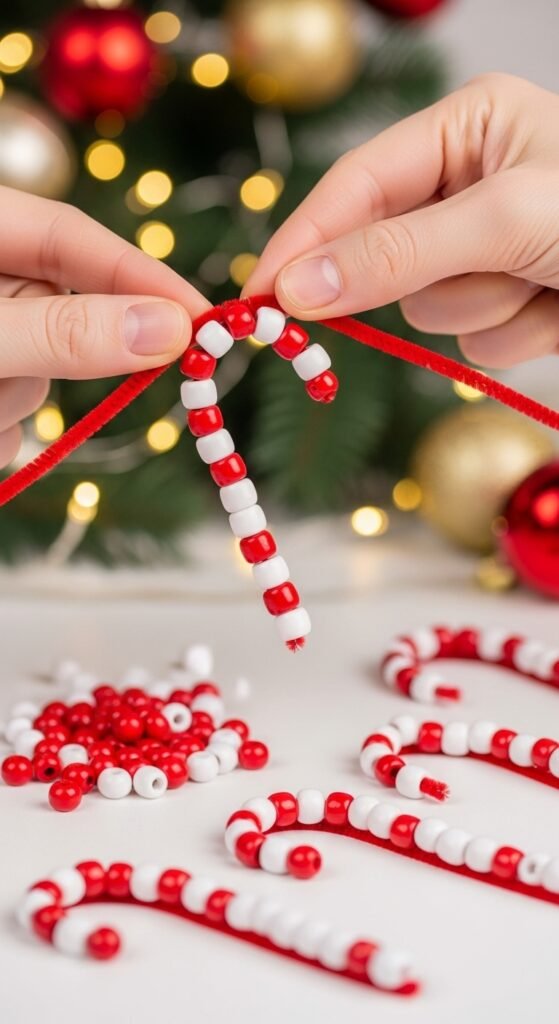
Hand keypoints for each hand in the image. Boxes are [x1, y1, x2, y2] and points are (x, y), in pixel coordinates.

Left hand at [0, 186, 209, 468]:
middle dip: (53, 363)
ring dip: (12, 404)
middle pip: (58, 313)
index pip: (72, 234)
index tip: (200, 319)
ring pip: (36, 373)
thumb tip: (169, 328)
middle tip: (13, 384)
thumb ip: (63, 331)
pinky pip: (11, 413)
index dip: (138, 273)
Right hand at [246, 74, 558, 370]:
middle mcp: (468, 186)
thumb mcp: (502, 218)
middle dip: (421, 278)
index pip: (356, 186)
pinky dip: (513, 334)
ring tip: (542, 283)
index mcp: (465, 131)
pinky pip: (470, 340)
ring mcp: (486, 250)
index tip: (261, 296)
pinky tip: (556, 308)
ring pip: (427, 308)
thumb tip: (299, 286)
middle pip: (384, 256)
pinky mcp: (508, 301)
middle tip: (447, 284)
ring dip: (483, 308)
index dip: (305, 240)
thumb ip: (397, 252)